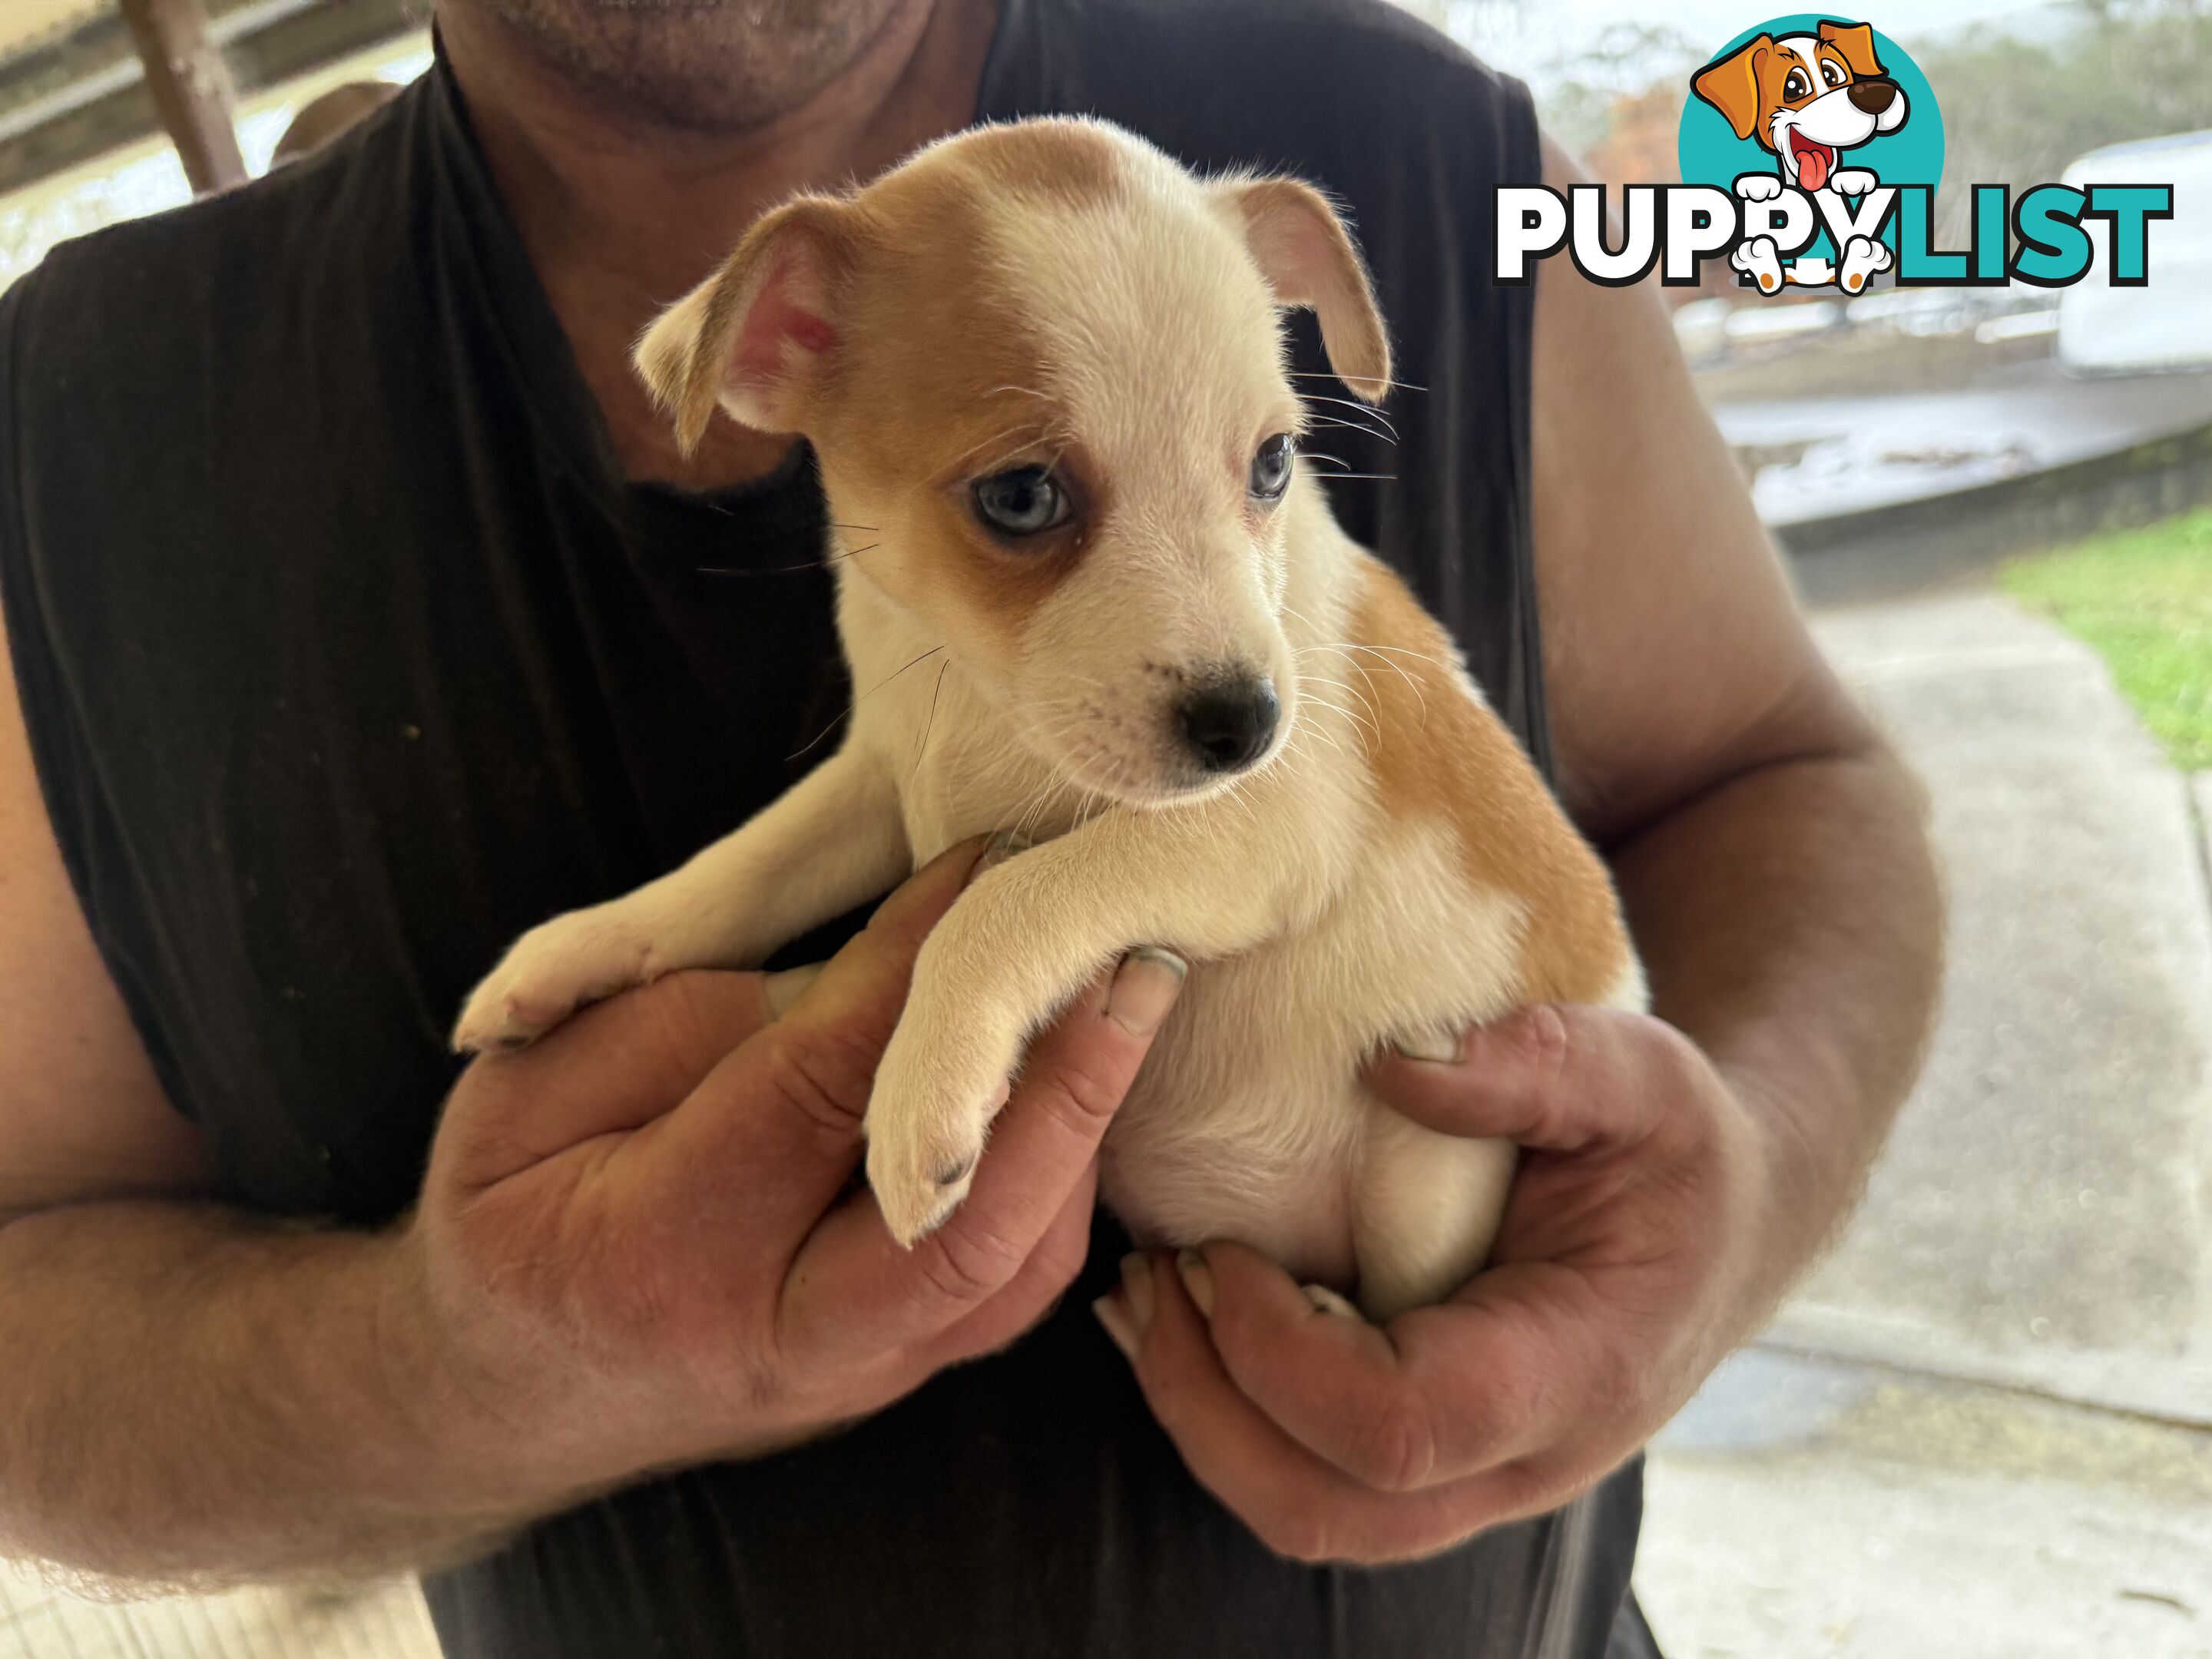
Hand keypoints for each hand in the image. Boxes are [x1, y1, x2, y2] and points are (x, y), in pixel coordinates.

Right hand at [394, 840, 1186, 1513]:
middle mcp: (783, 1340)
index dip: (914, 969)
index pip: (821, 1092)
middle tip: (1136, 962)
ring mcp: (857, 1375)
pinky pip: (1015, 1284)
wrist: (511, 1391)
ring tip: (1133, 1001)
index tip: (988, 862)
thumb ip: (680, 1024)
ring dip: (1086, 1132)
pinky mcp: (905, 1368)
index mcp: (661, 1253)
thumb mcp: (533, 1091)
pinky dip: (1063, 1179)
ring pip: (1018, 1271)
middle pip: (968, 1230)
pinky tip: (1083, 1081)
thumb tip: (860, 963)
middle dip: (1065, 1090)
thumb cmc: (509, 1210)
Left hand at [1094, 1005, 1772, 1563]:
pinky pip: (1309, 1480)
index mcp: (1575, 1373)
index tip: (1218, 1249)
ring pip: (1306, 1515)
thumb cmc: (1676, 1151)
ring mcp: (1472, 1478)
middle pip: (1326, 1507)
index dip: (1281, 1352)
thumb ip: (1536, 1062)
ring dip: (1200, 1418)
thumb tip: (1393, 1063)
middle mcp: (1522, 1460)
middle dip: (1206, 1403)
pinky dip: (1226, 1416)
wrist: (1719, 1227)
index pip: (1400, 1426)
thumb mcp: (1643, 1074)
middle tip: (1145, 1278)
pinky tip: (1181, 1319)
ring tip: (1139, 1297)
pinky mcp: (1429, 1463)